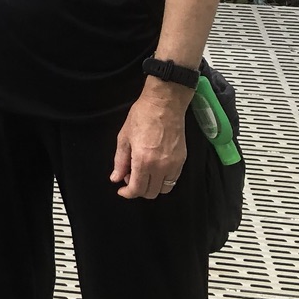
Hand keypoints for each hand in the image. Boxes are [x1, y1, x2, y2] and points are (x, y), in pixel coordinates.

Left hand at [111, 80, 187, 199]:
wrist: (164, 105)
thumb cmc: (141, 117)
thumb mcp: (124, 138)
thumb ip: (120, 161)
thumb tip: (116, 178)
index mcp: (143, 161)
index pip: (137, 189)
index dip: (127, 193)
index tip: (121, 190)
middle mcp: (160, 167)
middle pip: (151, 193)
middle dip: (138, 190)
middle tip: (130, 177)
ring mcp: (174, 165)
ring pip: (164, 189)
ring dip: (152, 186)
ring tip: (143, 173)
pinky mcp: (182, 160)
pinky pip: (173, 180)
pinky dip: (163, 180)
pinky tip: (155, 169)